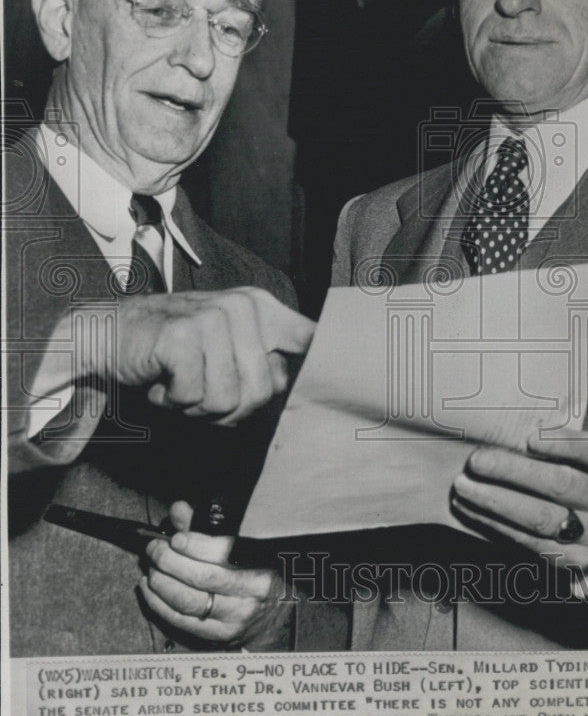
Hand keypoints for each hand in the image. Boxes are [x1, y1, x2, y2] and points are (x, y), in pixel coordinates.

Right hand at [78, 286, 314, 421]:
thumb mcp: (228, 352)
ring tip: (180, 382)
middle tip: (201, 392)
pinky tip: (161, 379)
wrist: (111, 335)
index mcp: (263, 309)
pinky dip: (172, 399)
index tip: (347, 390)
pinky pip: (194, 396)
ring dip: (197, 406)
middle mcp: (243, 307)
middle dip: (229, 408)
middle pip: (264, 391)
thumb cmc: (174, 351)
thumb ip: (266, 365)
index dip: (326, 369)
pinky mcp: (182, 335)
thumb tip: (298, 387)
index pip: (310, 340)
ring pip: (228, 400)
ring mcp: (213, 317)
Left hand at [140, 501, 291, 647]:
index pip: (224, 553)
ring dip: (161, 583)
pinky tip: (149, 588)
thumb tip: (178, 509)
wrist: (276, 612)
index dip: (195, 545)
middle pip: (201, 578)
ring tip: (151, 567)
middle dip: (170, 561)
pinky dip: (159, 603)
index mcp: (261, 563)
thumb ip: (205, 526)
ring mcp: (235, 617)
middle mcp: (251, 593)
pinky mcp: (219, 635)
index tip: (175, 538)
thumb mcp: (239, 544)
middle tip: (155, 549)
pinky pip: (181, 620)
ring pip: (188, 601)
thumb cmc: (256, 569)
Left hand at [452, 428, 587, 571]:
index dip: (566, 444)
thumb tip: (506, 432)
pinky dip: (493, 522)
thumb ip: (558, 446)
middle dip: (515, 472)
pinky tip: (469, 507)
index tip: (529, 437)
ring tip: (463, 486)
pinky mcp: (570, 561)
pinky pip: (526, 541)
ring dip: (495, 501)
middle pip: (563, 486)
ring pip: (541, 518)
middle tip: (477, 461)